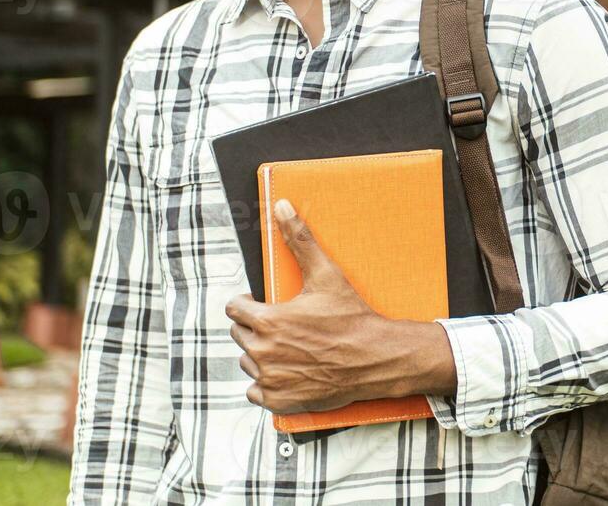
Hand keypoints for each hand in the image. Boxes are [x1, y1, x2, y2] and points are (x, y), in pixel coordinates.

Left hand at [225, 198, 457, 414]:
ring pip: (248, 362)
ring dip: (261, 354)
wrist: (374, 358)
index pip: (234, 309)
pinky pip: (255, 392)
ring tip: (288, 346)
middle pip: (239, 334)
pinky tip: (288, 370)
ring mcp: (269, 378)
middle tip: (282, 324)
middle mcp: (262, 351)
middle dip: (256, 327)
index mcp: (267, 320)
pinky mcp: (278, 399)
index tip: (262, 303)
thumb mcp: (325, 274)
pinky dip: (268, 383)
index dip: (248, 303)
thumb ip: (299, 240)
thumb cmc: (351, 316)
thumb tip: (282, 207)